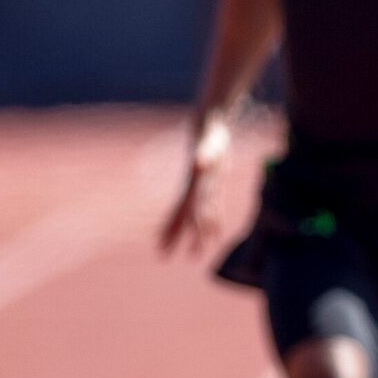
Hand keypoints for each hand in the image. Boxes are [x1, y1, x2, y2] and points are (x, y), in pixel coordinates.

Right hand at [158, 116, 229, 256]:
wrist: (211, 122)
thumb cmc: (211, 133)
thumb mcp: (210, 143)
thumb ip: (205, 153)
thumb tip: (199, 162)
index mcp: (192, 185)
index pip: (181, 212)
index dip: (172, 228)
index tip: (162, 245)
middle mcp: (195, 188)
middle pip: (185, 217)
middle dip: (176, 236)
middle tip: (166, 255)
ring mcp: (203, 186)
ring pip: (200, 215)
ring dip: (197, 234)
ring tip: (195, 253)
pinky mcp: (214, 182)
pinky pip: (213, 206)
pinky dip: (214, 220)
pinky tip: (215, 233)